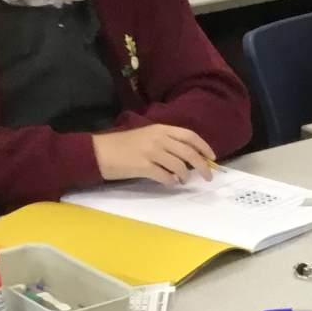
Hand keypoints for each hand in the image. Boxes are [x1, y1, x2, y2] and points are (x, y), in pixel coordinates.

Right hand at [91, 125, 214, 183]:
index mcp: (160, 129)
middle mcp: (157, 138)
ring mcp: (150, 152)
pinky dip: (171, 182)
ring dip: (184, 176)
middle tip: (207, 177)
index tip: (212, 157)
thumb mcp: (146, 136)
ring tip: (181, 180)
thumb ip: (166, 142)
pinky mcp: (143, 166)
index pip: (189, 136)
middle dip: (203, 166)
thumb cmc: (123, 146)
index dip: (204, 147)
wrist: (98, 152)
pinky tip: (168, 182)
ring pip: (180, 167)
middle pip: (189, 153)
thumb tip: (189, 158)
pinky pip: (166, 177)